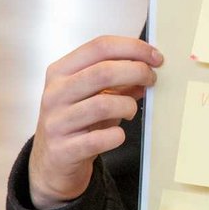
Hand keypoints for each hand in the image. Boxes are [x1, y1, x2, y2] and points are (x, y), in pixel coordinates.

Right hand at [29, 36, 162, 209]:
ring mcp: (56, 122)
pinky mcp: (63, 150)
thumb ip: (119, 80)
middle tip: (152, 80)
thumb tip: (150, 68)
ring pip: (103, 105)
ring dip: (128, 106)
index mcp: (61, 71)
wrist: (52, 163)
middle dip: (137, 72)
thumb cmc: (79, 121)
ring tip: (131, 111)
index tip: (156, 57)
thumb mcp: (95, 94)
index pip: (100, 46)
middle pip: (103, 72)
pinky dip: (117, 136)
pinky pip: (101, 138)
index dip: (133, 48)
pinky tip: (116, 135)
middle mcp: (55, 93)